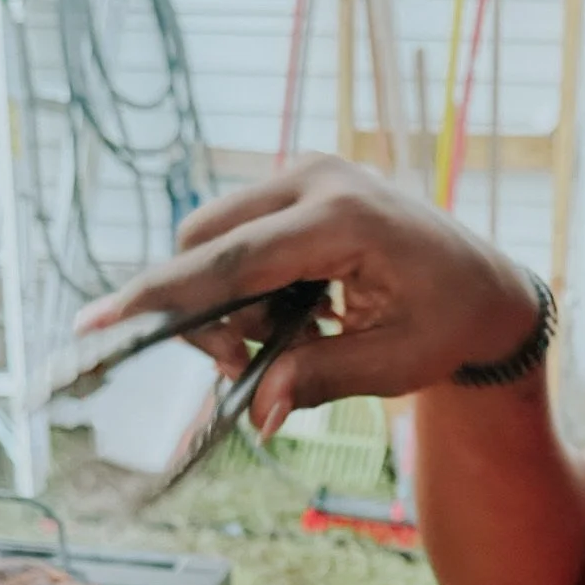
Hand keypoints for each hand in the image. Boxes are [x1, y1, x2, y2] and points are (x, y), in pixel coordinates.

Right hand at [76, 155, 539, 434]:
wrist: (486, 286)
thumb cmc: (449, 324)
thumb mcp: (395, 365)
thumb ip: (319, 379)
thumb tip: (258, 411)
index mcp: (344, 218)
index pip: (232, 259)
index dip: (165, 295)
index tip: (98, 321)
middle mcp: (316, 178)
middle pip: (205, 242)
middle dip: (206, 313)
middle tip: (247, 365)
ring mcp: (305, 173)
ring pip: (214, 239)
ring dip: (231, 300)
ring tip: (297, 335)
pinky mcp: (297, 185)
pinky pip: (238, 235)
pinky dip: (247, 282)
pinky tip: (301, 309)